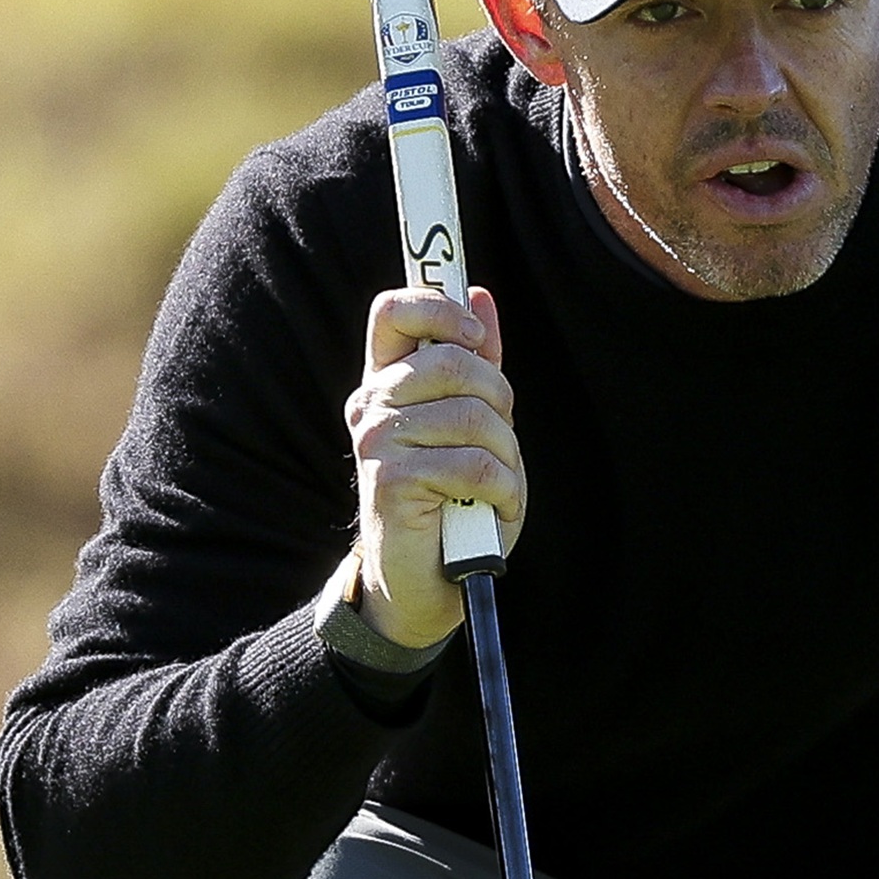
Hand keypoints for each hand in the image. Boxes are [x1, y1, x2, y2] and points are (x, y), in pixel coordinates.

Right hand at [343, 285, 524, 648]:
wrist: (426, 584)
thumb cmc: (455, 499)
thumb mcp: (475, 424)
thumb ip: (475, 362)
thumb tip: (478, 294)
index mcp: (388, 381)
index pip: (395, 310)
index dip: (440, 307)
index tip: (475, 335)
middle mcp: (373, 404)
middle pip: (454, 360)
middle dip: (499, 399)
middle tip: (499, 437)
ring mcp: (377, 442)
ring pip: (474, 415)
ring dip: (506, 455)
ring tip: (495, 483)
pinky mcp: (392, 482)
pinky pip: (475, 466)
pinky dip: (504, 491)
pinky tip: (492, 508)